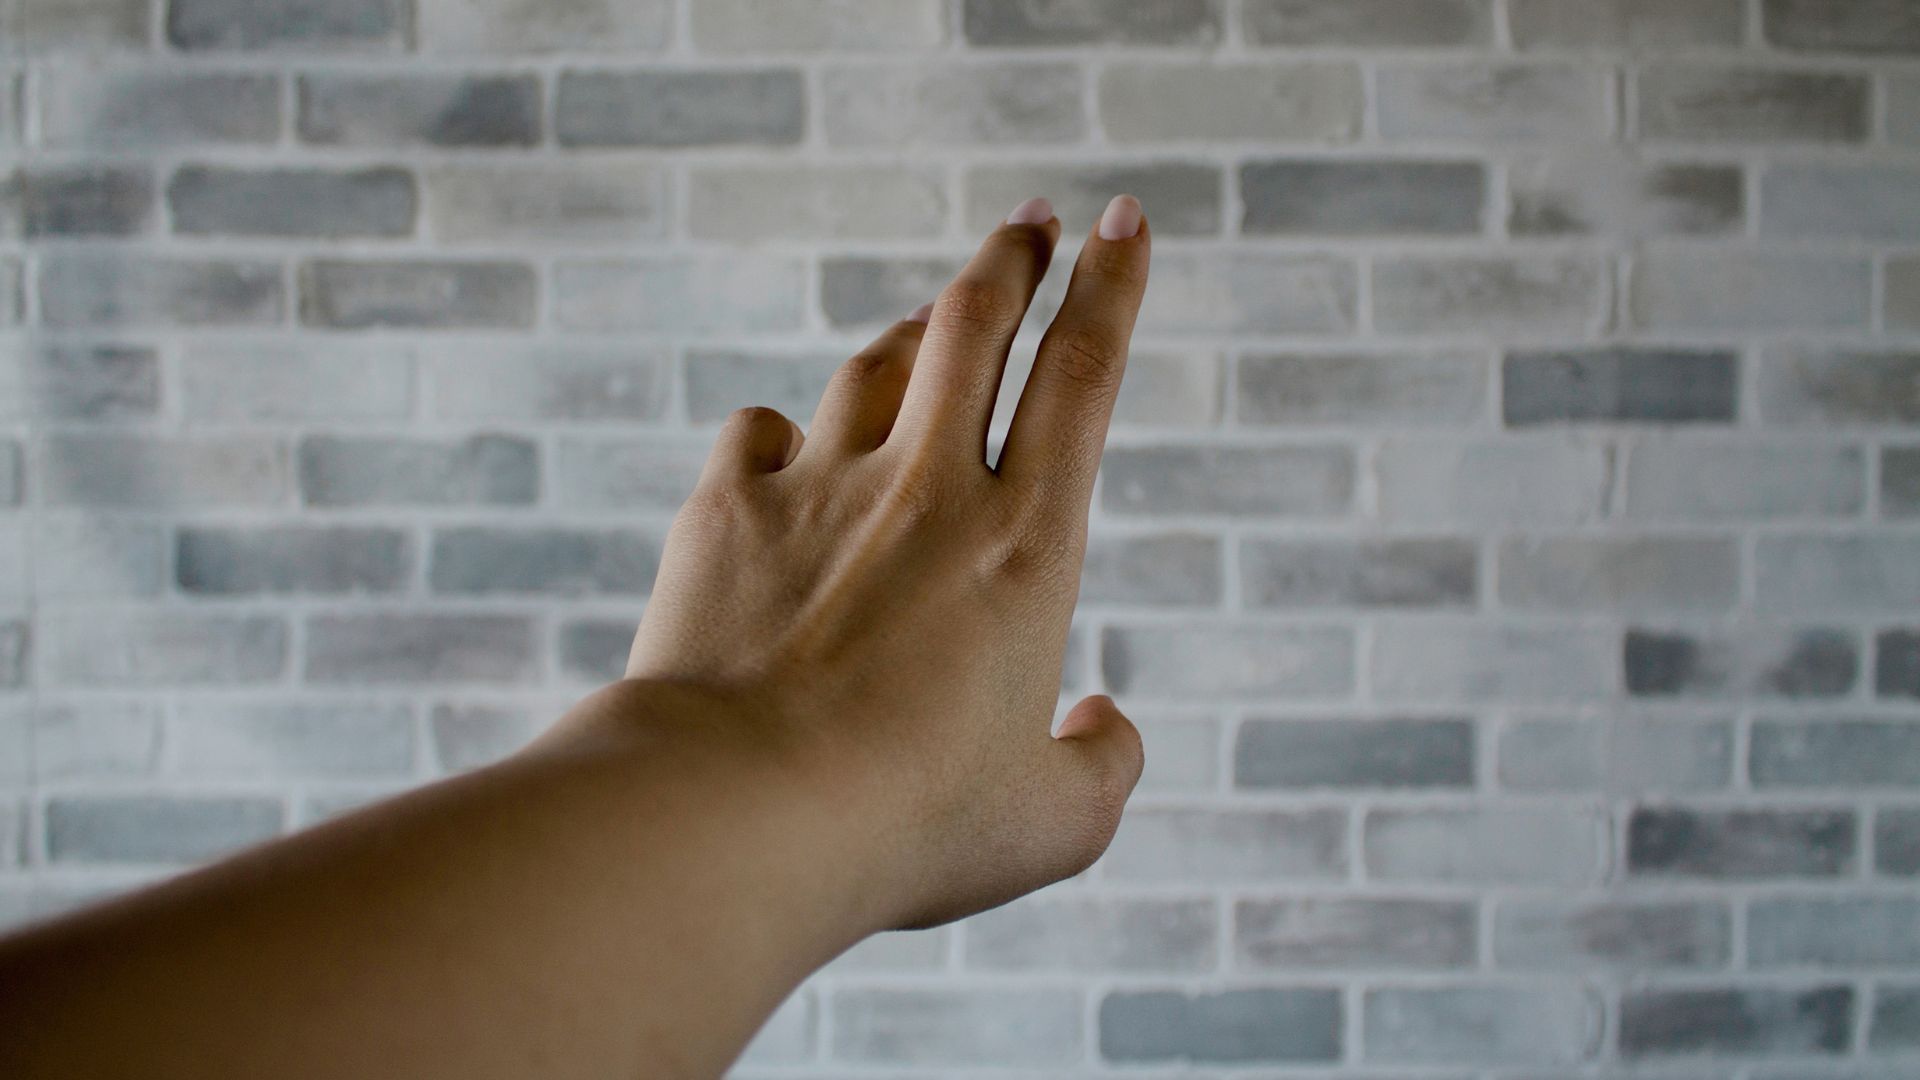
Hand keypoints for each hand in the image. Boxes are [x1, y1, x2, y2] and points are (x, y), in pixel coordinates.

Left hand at [622, 195, 1150, 928]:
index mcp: (1027, 547)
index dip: (1113, 287)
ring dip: (910, 337)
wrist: (733, 811)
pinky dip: (783, 434)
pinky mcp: (727, 509)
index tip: (1126, 224)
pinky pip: (759, 432)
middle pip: (975, 325)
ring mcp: (821, 487)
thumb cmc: (906, 828)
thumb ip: (1103, 767)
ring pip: (874, 367)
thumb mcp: (1051, 825)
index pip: (1084, 376)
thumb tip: (1105, 723)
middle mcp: (927, 491)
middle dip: (1012, 260)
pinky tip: (783, 452)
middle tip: (1031, 221)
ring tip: (927, 329)